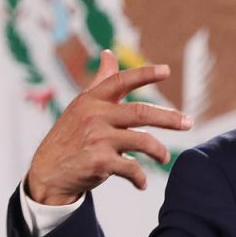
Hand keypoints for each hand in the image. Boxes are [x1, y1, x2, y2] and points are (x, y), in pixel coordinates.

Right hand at [24, 50, 192, 204]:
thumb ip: (100, 82)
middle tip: (189, 123)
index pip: (121, 80)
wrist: (47, 172)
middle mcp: (95, 116)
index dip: (145, 74)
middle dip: (169, 118)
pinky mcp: (99, 162)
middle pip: (141, 112)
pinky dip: (140, 178)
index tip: (167, 70)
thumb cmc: (69, 136)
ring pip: (142, 141)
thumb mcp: (81, 106)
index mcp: (92, 99)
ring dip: (159, 151)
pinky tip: (142, 183)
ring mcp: (97, 138)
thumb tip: (108, 53)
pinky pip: (132, 168)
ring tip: (164, 157)